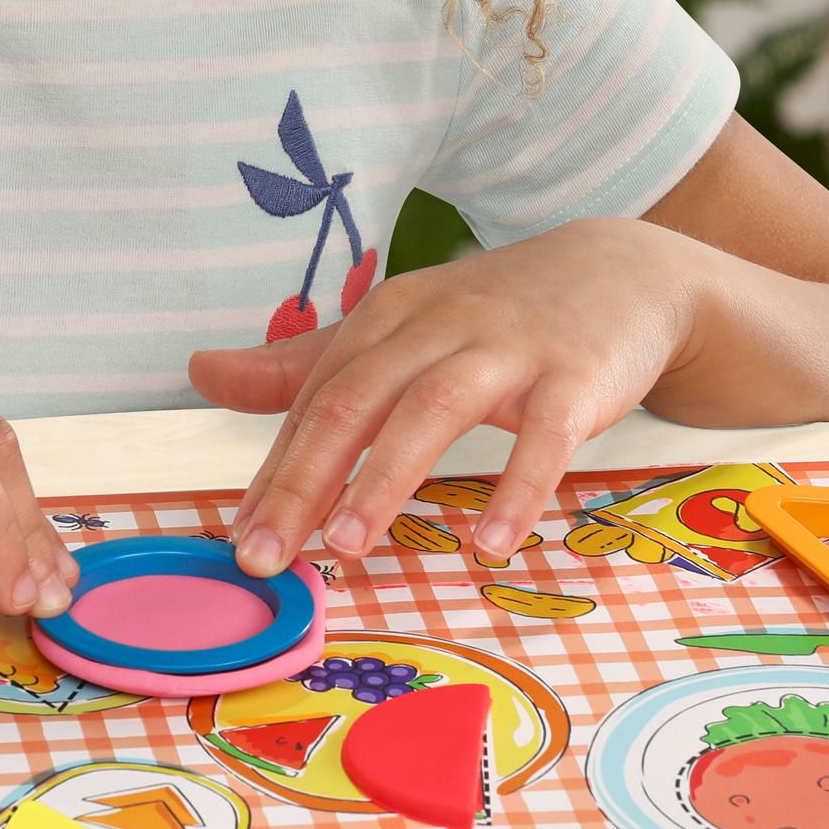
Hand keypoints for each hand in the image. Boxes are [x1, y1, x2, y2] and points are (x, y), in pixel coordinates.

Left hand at [187, 219, 705, 574]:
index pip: (315, 399)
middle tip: (265, 555)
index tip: (239, 540)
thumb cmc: (497, 316)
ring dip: (384, 480)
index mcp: (386, 320)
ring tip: (346, 547)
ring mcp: (508, 350)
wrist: (626, 272)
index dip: (273, 470)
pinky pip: (544, 437)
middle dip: (303, 481)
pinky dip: (516, 490)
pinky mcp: (576, 378)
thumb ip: (303, 364)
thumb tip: (203, 374)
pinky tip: (490, 545)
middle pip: (355, 401)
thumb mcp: (396, 329)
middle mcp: (437, 327)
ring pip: (432, 411)